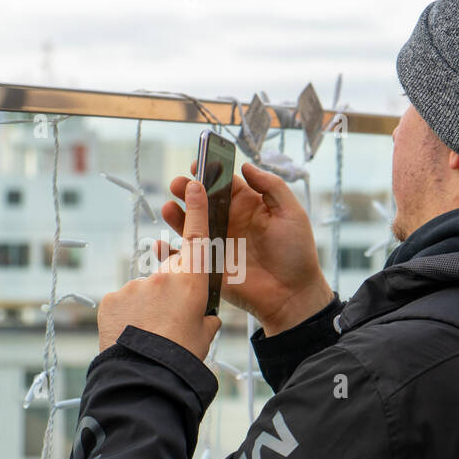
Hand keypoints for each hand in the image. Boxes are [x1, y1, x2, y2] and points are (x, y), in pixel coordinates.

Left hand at [97, 179, 222, 357]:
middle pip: (167, 276)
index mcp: (190, 281)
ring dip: (146, 309)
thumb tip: (207, 318)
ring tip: (149, 337)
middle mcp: (161, 276)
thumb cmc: (181, 357)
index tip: (194, 184)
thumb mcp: (204, 337)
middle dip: (169, 294)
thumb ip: (206, 320)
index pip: (196, 238)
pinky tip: (131, 336)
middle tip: (170, 324)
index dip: (196, 210)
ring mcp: (133, 286)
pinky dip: (127, 317)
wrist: (145, 375)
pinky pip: (122, 304)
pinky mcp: (110, 299)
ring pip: (143, 293)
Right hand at [161, 162, 332, 335]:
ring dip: (176, 216)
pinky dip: (171, 251)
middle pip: (201, 202)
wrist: (292, 294)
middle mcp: (229, 222)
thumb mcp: (291, 213)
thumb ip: (271, 186)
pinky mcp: (209, 266)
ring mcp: (217, 244)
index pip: (223, 183)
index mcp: (247, 206)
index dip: (209, 172)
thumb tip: (246, 166)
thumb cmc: (296, 253)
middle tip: (178, 184)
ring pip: (190, 225)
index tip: (197, 164)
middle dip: (186, 190)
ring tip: (168, 207)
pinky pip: (186, 256)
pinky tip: (161, 243)